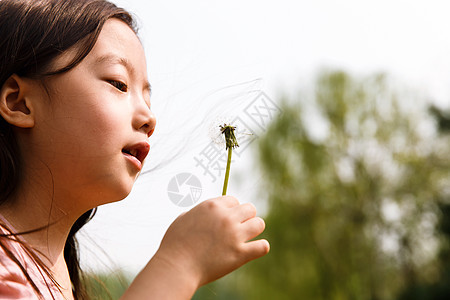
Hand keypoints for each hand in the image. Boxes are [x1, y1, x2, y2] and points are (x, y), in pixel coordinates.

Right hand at [154, 196, 269, 287]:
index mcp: (212, 206)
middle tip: (237, 229)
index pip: (234, 200)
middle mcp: (225, 217)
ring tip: (245, 238)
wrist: (175, 268)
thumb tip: (204, 212)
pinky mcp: (240, 254)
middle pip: (250, 209)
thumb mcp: (182, 218)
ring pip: (259, 224)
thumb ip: (197, 212)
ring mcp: (234, 235)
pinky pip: (262, 246)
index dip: (231, 210)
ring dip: (253, 230)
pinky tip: (253, 250)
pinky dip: (260, 248)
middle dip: (245, 218)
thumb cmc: (175, 245)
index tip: (225, 220)